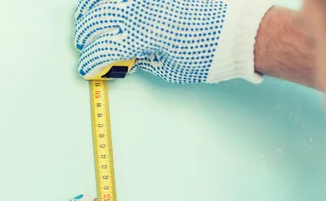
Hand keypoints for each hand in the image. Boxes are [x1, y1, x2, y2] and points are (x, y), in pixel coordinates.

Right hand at [73, 0, 273, 83]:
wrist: (244, 32)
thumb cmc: (213, 54)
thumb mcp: (174, 69)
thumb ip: (146, 61)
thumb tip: (130, 56)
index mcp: (144, 34)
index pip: (104, 48)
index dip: (91, 61)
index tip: (86, 69)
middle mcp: (144, 8)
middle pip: (98, 16)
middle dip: (85, 33)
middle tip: (82, 42)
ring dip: (92, 7)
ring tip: (86, 16)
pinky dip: (117, 1)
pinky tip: (110, 5)